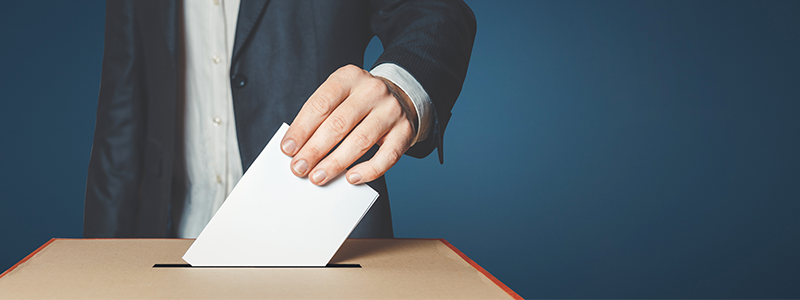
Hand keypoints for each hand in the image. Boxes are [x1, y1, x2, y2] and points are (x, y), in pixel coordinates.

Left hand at [280, 64, 416, 185]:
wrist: (400, 96)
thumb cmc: (358, 102)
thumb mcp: (338, 96)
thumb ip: (320, 117)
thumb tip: (297, 149)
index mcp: (349, 77)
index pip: (321, 104)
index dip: (301, 129)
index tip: (288, 149)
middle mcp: (372, 90)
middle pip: (338, 124)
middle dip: (315, 150)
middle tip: (299, 168)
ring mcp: (391, 111)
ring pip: (360, 141)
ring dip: (335, 163)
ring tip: (318, 177)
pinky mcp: (405, 131)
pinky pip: (387, 156)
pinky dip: (368, 171)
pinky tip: (351, 178)